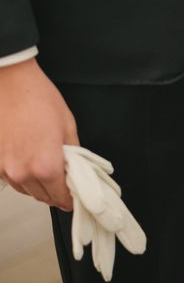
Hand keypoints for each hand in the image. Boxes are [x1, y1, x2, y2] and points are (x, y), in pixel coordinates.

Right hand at [0, 59, 78, 209]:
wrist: (11, 83)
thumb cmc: (39, 99)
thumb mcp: (68, 126)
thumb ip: (74, 154)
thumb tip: (77, 170)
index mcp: (46, 165)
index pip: (61, 196)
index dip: (71, 199)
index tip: (76, 199)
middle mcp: (22, 172)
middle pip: (43, 197)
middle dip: (57, 193)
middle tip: (67, 184)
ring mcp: (4, 169)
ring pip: (26, 190)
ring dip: (39, 186)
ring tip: (49, 170)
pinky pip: (12, 179)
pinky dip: (23, 177)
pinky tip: (31, 162)